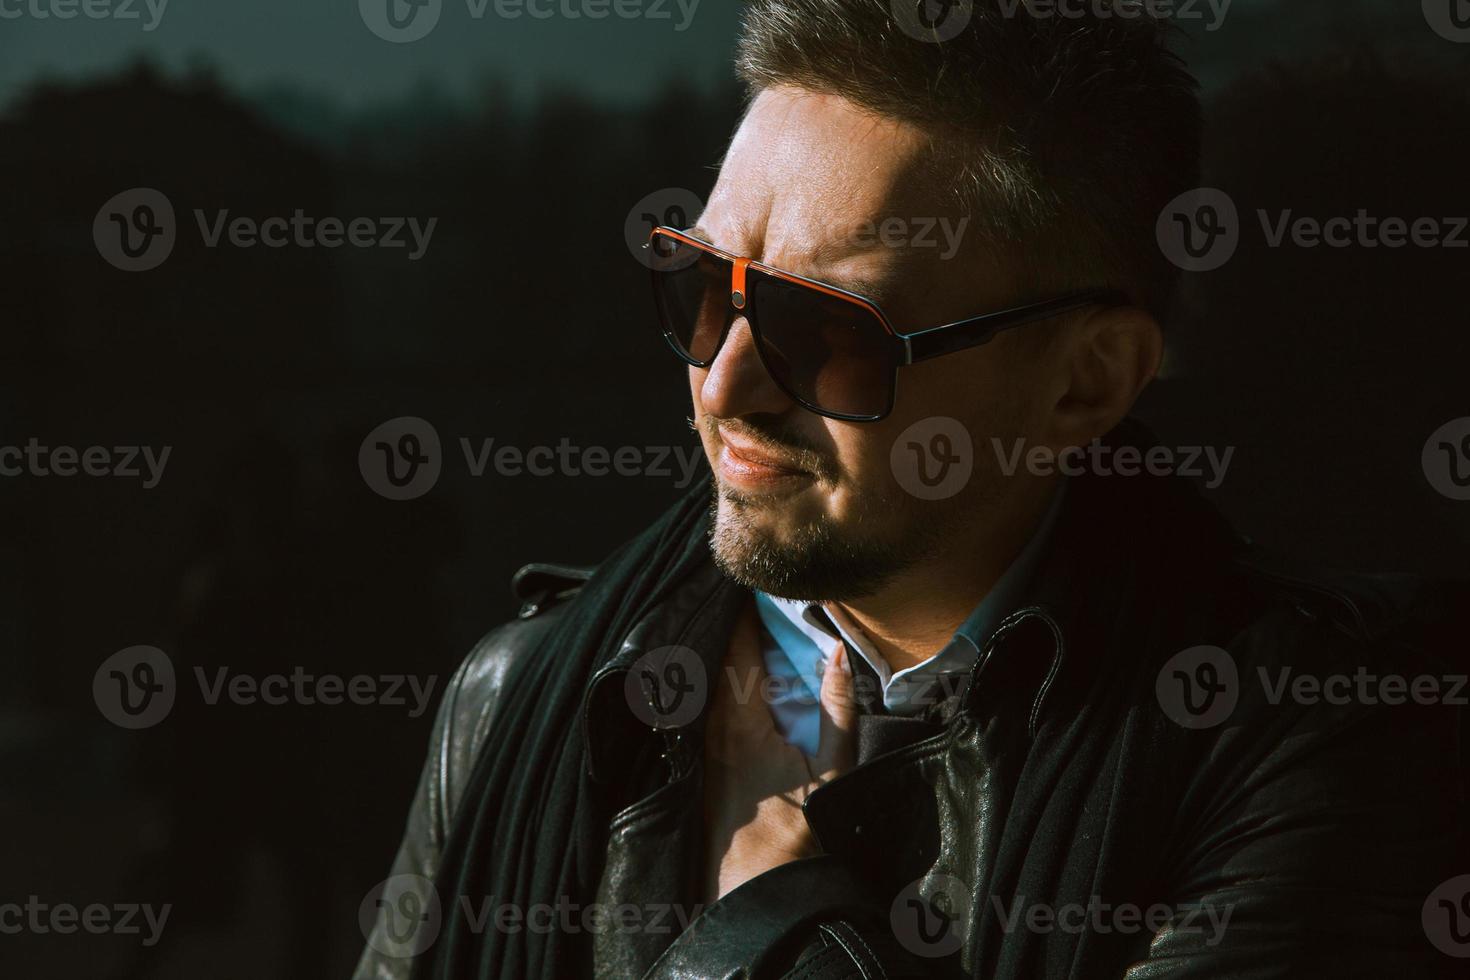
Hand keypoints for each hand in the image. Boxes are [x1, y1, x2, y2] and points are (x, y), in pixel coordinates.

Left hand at [701, 602, 856, 902]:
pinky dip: (722, 685)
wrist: (754, 890)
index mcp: (740, 720)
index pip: (738, 648)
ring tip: (749, 631)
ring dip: (728, 658)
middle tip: (755, 600)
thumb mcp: (831, 769)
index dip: (746, 613)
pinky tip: (738, 683)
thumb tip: (840, 653)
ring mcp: (703, 746)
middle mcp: (712, 726)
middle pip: (719, 660)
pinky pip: (708, 708)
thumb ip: (838, 707)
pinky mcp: (702, 764)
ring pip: (710, 685)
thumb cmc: (795, 833)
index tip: (756, 585)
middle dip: (736, 629)